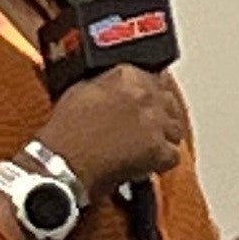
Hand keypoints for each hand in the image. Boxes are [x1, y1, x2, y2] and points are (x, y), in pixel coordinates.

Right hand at [37, 67, 186, 199]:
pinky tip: (146, 163)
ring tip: (146, 147)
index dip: (151, 94)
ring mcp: (155, 123)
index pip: (156, 78)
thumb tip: (119, 86)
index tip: (149, 103)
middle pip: (169, 103)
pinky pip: (174, 155)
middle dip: (161, 115)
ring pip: (176, 129)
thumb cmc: (66, 132)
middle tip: (149, 128)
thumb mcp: (83, 90)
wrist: (63, 162)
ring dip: (164, 138)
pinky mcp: (159, 150)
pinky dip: (162, 162)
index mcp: (126, 76)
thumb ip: (109, 83)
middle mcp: (144, 95)